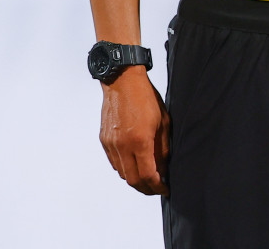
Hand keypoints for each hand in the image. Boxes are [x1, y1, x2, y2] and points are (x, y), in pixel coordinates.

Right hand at [99, 67, 169, 195]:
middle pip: (132, 180)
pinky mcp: (104, 139)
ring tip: (146, 177)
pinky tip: (133, 164)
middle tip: (156, 188)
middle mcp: (122, 145)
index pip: (148, 176)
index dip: (158, 187)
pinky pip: (113, 161)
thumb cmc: (144, 97)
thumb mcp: (163, 124)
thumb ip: (162, 150)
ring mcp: (111, 143)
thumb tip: (163, 169)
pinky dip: (124, 168)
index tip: (165, 188)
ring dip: (134, 179)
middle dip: (146, 188)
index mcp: (140, 141)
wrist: (122, 81)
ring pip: (121, 173)